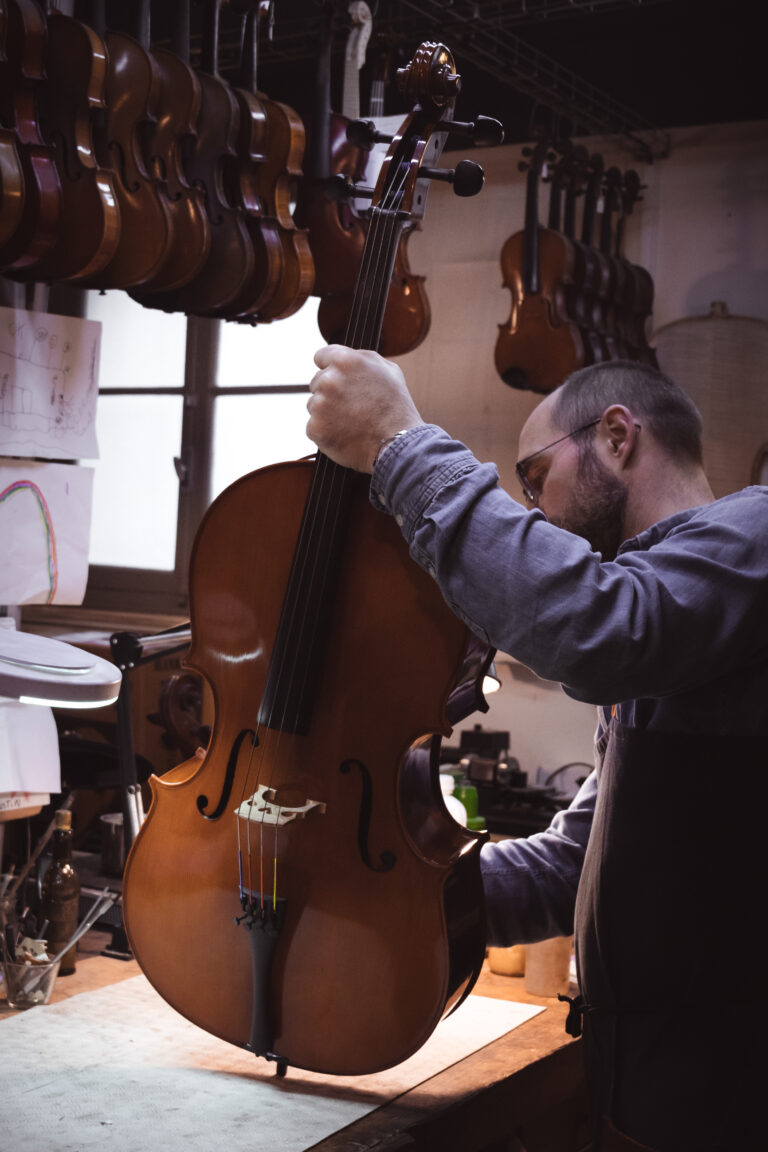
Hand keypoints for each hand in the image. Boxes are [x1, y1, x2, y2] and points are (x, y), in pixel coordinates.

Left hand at [307, 346, 422, 472]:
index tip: (338, 379)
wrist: (397, 444)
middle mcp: (329, 379)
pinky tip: (344, 434)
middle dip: (330, 392)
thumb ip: (362, 358)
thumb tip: (343, 357)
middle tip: (353, 406)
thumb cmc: (396, 407)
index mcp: (346, 361)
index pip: (321, 356)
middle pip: (317, 382)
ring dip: (327, 412)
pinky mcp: (315, 427)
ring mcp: (320, 404)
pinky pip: (314, 426)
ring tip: (351, 421)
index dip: (331, 367)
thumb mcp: (388, 370)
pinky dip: (325, 431)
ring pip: (314, 404)